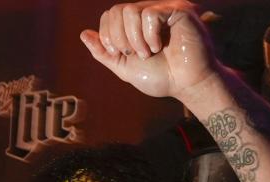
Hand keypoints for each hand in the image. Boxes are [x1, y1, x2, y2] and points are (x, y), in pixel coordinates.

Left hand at [81, 2, 217, 100]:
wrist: (186, 85)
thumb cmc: (161, 77)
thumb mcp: (123, 67)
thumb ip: (104, 52)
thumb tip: (83, 34)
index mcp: (136, 23)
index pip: (109, 14)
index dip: (107, 35)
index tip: (119, 54)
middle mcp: (149, 11)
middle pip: (117, 10)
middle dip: (119, 38)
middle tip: (135, 55)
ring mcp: (164, 9)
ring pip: (131, 10)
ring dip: (134, 39)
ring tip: (148, 53)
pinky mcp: (179, 10)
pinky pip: (150, 14)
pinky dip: (149, 35)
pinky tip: (159, 46)